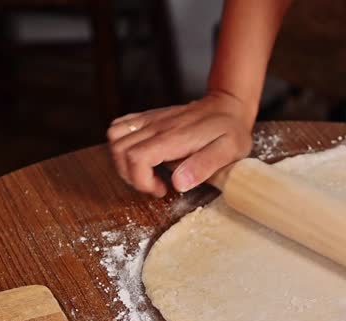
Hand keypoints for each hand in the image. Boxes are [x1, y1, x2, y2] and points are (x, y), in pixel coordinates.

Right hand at [106, 91, 254, 196]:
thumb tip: (178, 183)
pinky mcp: (148, 118)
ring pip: (115, 138)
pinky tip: (140, 156)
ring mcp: (151, 120)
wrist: (228, 106)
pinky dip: (121, 145)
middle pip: (120, 150)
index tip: (161, 190)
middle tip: (156, 186)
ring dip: (123, 162)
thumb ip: (204, 166)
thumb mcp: (229, 151)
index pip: (137, 157)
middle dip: (132, 177)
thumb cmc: (231, 131)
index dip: (141, 181)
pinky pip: (120, 127)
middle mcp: (157, 126)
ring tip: (146, 174)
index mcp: (175, 137)